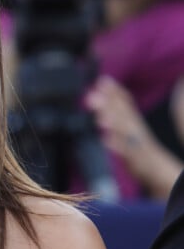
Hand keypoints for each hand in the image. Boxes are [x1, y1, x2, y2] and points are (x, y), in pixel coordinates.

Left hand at [85, 75, 182, 198]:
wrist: (155, 168)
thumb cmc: (138, 145)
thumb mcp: (129, 124)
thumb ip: (118, 106)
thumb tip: (103, 87)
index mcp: (133, 120)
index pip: (125, 102)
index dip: (114, 91)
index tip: (102, 80)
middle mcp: (135, 128)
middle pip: (122, 114)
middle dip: (108, 104)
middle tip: (92, 96)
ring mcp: (135, 143)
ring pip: (124, 132)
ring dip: (111, 123)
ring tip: (99, 118)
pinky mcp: (134, 159)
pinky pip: (125, 152)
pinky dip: (116, 146)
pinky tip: (105, 141)